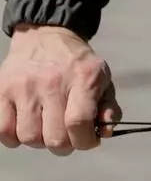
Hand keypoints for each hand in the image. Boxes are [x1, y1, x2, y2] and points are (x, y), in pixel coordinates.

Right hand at [0, 25, 121, 154]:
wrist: (45, 36)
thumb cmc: (76, 64)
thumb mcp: (102, 78)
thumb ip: (109, 107)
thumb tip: (105, 132)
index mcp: (82, 77)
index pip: (78, 123)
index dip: (84, 141)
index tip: (87, 140)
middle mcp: (52, 82)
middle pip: (54, 138)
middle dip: (64, 145)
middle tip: (66, 134)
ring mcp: (24, 87)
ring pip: (29, 138)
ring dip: (39, 140)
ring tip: (45, 126)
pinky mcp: (2, 90)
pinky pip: (4, 131)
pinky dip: (14, 136)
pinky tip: (26, 124)